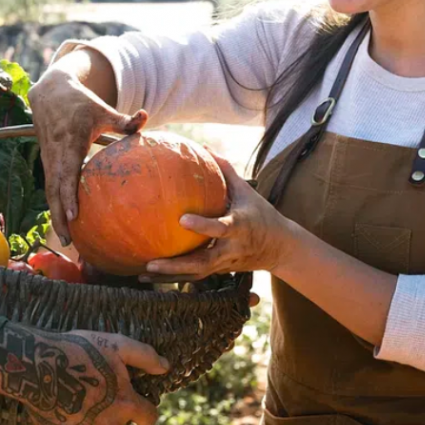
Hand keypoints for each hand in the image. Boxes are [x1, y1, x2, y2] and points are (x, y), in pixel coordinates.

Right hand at [0, 323, 167, 424]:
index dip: (146, 410)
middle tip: (110, 407)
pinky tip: (71, 414)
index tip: (137, 402)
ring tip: (91, 411)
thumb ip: (145, 356)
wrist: (36, 364)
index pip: (149, 418)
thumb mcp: (116, 344)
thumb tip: (166, 367)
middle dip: (122, 424)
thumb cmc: (78, 350)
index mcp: (125, 403)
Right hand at [29, 67, 146, 244]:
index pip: (67, 174)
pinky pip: (50, 187)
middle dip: (59, 216)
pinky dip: (56, 206)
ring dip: (56, 216)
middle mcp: (55, 154)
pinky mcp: (47, 163)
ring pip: (49, 192)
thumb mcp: (103, 110)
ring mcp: (48, 159)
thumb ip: (124, 120)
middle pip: (54, 191)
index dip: (68, 196)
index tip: (74, 216)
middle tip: (69, 240)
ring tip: (68, 240)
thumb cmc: (81, 103)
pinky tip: (67, 223)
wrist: (50, 94)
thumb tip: (146, 116)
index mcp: (70, 142)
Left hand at [143, 151, 290, 280]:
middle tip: (152, 263)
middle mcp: (232, 248)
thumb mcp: (247, 191)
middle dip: (178, 265)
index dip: (203, 226)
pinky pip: (196, 277)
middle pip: (204, 261)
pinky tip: (151, 277)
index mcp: (240, 226)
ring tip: (144, 272)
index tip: (182, 220)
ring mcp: (226, 263)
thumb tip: (204, 146)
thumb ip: (225, 170)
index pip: (221, 227)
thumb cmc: (261, 214)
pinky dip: (174, 278)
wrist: (280, 247)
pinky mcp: (221, 271)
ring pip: (197, 274)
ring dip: (171, 275)